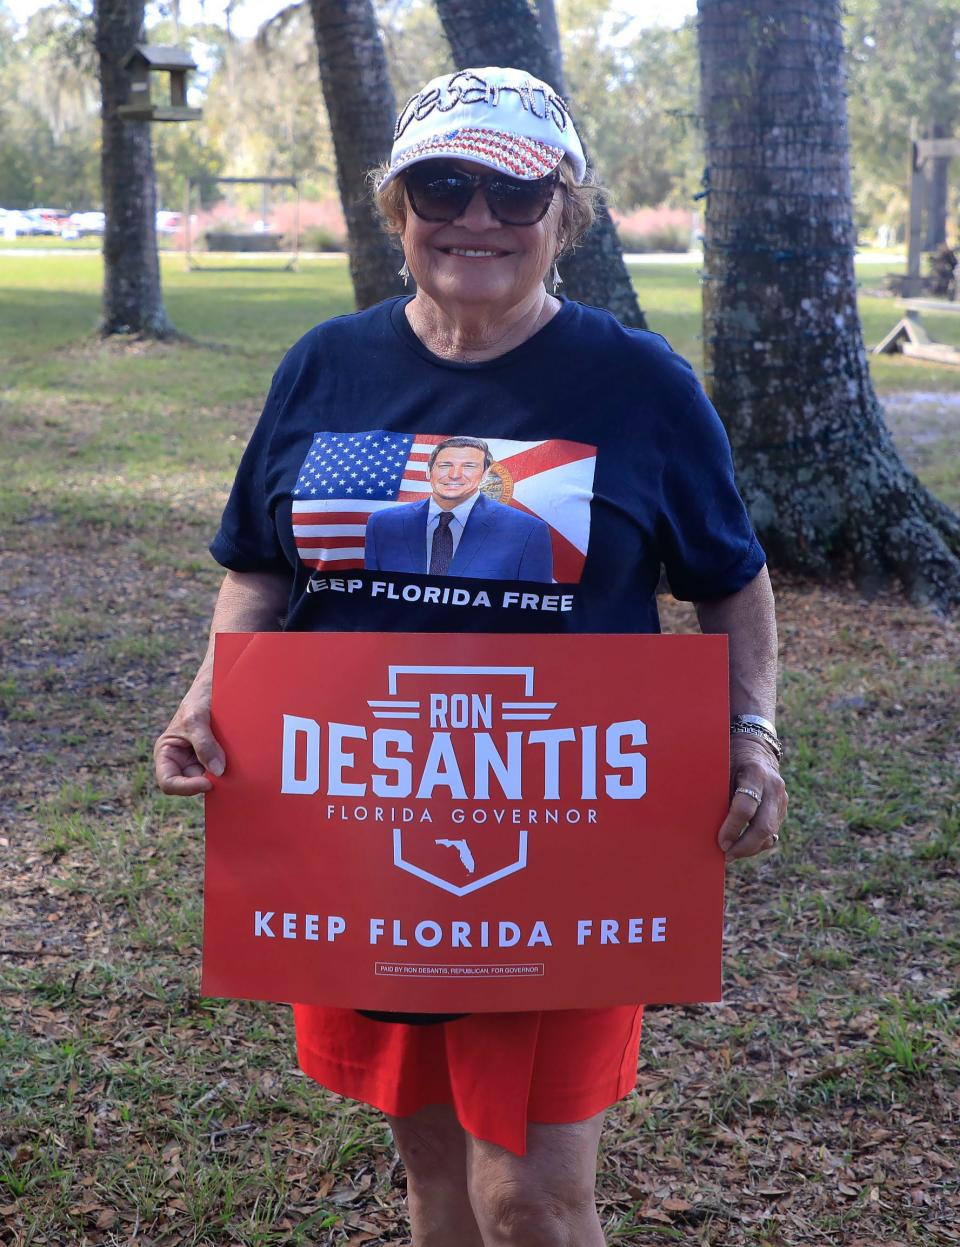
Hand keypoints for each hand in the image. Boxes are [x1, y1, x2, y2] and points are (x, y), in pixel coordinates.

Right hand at [154, 684, 224, 796]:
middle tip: (226, 773)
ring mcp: (200, 760)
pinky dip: (231, 768)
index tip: (208, 782)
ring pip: (211, 777)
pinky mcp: (217, 756)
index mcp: (166, 753)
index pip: (169, 783)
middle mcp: (181, 760)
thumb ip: (204, 745)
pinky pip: (223, 770)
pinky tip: (240, 760)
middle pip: (192, 783)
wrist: (218, 684)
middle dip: (208, 780)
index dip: (186, 787)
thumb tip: (217, 772)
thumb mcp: (196, 719)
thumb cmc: (199, 698)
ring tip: (234, 762)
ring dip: (222, 774)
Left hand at [718, 736, 787, 860]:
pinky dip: (757, 844)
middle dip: (744, 846)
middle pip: (763, 826)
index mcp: (756, 774)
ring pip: (770, 834)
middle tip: (726, 855)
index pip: (745, 808)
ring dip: (750, 849)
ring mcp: (782, 799)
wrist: (756, 749)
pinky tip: (742, 847)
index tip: (720, 842)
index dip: (732, 828)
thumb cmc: (730, 759)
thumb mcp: (722, 768)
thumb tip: (703, 824)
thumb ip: (718, 792)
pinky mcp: (783, 809)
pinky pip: (772, 833)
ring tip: (731, 854)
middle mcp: (774, 787)